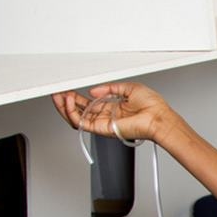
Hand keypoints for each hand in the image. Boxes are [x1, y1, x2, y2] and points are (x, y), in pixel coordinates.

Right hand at [51, 82, 176, 144]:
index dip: (75, 97)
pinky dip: (73, 113)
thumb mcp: (128, 88)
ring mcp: (104, 123)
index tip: (67, 89)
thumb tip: (93, 91)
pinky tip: (69, 102)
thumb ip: (109, 88)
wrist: (159, 117)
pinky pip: (83, 123)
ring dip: (65, 107)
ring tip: (60, 97)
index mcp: (111, 107)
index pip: (87, 103)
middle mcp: (106, 116)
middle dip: (65, 102)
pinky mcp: (104, 129)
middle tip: (57, 93)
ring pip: (77, 118)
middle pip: (79, 111)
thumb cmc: (152, 106)